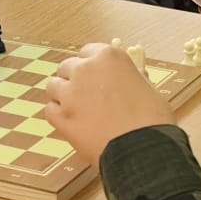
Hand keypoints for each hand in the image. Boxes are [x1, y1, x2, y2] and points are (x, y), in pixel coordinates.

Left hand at [46, 43, 172, 162]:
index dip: (92, 65)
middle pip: (68, 66)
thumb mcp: (147, 87)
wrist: (142, 148)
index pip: (88, 51)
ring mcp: (70, 93)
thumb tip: (128, 77)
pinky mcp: (61, 117)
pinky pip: (50, 109)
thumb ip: (130, 77)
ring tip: (77, 109)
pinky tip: (71, 122)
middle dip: (75, 78)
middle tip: (86, 94)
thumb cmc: (151, 119)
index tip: (96, 74)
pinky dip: (58, 115)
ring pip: (53, 86)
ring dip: (63, 95)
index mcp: (108, 56)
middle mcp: (85, 69)